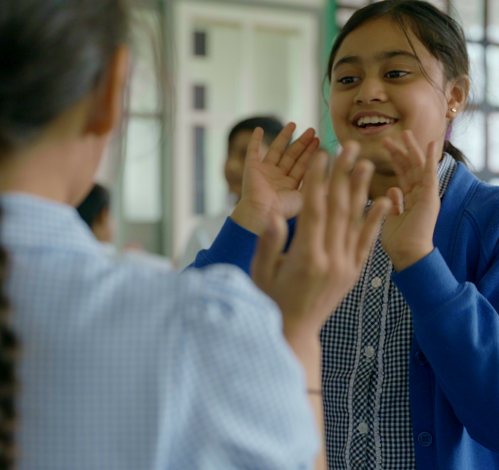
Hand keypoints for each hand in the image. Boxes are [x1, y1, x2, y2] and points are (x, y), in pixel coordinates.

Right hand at [231, 123, 319, 234]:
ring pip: (276, 151)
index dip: (310, 153)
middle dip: (302, 143)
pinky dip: (254, 140)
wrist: (263, 213)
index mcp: (289, 187)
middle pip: (291, 156)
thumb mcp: (307, 196)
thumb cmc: (285, 210)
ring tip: (293, 124)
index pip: (302, 166)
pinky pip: (252, 151)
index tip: (319, 140)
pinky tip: (259, 129)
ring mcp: (264, 173)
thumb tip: (335, 176)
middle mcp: (277, 179)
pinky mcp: (252, 168)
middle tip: (312, 130)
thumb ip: (318, 185)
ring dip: (284, 137)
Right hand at [251, 142, 390, 339]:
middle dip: (343, 175)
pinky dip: (376, 221)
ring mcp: (346, 266)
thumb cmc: (272, 300)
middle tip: (349, 146)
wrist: (296, 331)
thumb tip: (273, 216)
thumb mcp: (262, 273)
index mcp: (306, 258)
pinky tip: (384, 201)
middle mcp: (331, 259)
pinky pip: (367, 243)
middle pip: (339, 209)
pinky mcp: (354, 272)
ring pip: (355, 222)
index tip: (322, 156)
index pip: (314, 210)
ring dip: (361, 190)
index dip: (318, 181)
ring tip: (366, 163)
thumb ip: (269, 244)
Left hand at [381, 130, 441, 271]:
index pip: (403, 175)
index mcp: (410, 200)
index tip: (385, 147)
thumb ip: (392, 203)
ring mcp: (426, 195)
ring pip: (418, 167)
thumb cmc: (397, 242)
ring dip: (412, 149)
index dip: (395, 160)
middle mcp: (419, 195)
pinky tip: (432, 142)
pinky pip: (430, 173)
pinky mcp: (430, 196)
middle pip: (409, 168)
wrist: (407, 254)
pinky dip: (431, 158)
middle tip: (388, 137)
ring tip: (405, 133)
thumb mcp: (390, 219)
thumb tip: (391, 189)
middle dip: (399, 152)